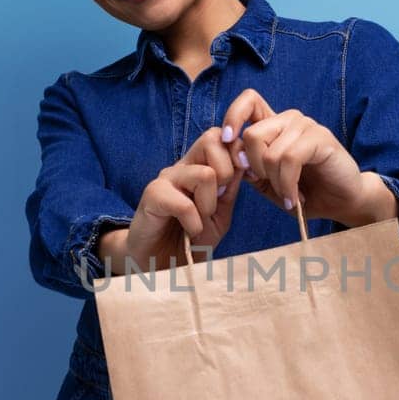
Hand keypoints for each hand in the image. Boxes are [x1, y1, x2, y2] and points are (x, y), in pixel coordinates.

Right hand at [117, 126, 242, 269]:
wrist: (163, 263)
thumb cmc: (192, 238)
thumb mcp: (221, 214)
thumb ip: (231, 189)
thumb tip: (243, 161)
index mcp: (199, 165)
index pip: (220, 136)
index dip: (238, 153)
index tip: (246, 177)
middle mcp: (182, 166)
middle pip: (211, 139)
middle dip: (227, 172)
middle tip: (218, 200)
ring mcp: (166, 179)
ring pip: (205, 173)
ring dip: (209, 204)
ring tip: (200, 221)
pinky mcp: (152, 196)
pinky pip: (185, 203)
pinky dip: (194, 222)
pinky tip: (190, 230)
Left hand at [219, 89, 371, 224]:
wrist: (341, 203)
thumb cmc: (306, 193)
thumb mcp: (269, 184)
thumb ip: (250, 170)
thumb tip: (236, 158)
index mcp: (275, 126)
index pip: (248, 101)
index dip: (232, 117)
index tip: (227, 141)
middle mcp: (290, 120)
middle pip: (252, 134)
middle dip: (256, 169)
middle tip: (272, 186)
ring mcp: (306, 126)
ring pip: (270, 151)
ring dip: (276, 182)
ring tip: (289, 195)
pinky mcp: (321, 138)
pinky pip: (290, 159)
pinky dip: (288, 185)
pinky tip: (297, 198)